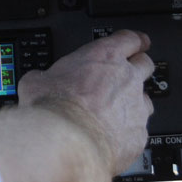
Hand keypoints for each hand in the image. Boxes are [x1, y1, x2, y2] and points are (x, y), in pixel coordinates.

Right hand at [17, 29, 154, 173]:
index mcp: (104, 57)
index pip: (130, 39)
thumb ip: (45, 76)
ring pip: (146, 99)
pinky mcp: (138, 135)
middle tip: (129, 74)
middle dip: (139, 67)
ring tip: (116, 113)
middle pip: (145, 64)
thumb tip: (37, 81)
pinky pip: (139, 130)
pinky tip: (113, 138)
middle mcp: (126, 79)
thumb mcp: (36, 81)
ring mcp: (136, 108)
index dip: (135, 40)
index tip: (139, 42)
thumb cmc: (53, 108)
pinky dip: (128, 133)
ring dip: (134, 103)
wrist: (67, 141)